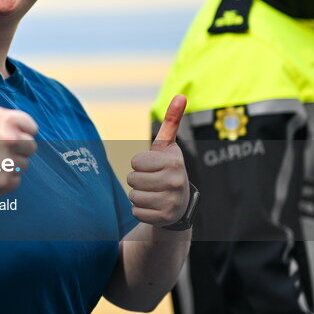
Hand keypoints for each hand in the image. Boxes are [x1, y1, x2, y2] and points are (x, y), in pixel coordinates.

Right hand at [0, 46, 37, 194]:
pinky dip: (2, 180)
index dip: (15, 130)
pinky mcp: (6, 183)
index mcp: (9, 119)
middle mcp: (11, 140)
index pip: (32, 128)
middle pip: (31, 147)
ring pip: (24, 164)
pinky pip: (16, 180)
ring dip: (8, 164)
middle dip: (13, 148)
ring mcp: (9, 162)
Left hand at [126, 95, 188, 226]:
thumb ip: (171, 121)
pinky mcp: (163, 218)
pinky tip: (153, 206)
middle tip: (152, 181)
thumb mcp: (169, 146)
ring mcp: (170, 201)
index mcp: (174, 161)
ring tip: (153, 193)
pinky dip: (140, 210)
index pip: (135, 162)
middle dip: (137, 180)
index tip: (153, 166)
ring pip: (132, 196)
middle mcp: (175, 181)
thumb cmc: (168, 169)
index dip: (139, 164)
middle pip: (131, 179)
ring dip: (138, 195)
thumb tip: (181, 95)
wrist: (181, 203)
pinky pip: (136, 211)